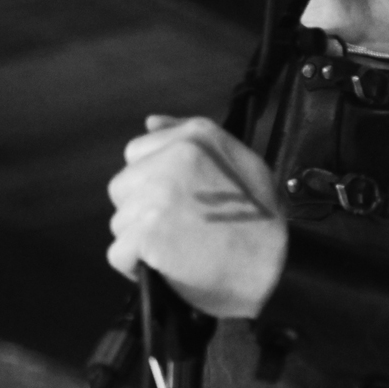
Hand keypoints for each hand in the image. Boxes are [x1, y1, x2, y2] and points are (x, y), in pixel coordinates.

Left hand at [107, 116, 287, 318]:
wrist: (269, 265)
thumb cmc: (259, 217)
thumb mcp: (242, 162)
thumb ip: (193, 138)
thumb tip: (150, 122)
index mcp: (195, 138)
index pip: (138, 151)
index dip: (153, 177)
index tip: (177, 197)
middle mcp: (171, 160)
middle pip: (123, 186)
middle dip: (142, 207)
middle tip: (178, 225)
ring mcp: (154, 196)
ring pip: (120, 221)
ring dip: (140, 238)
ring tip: (176, 246)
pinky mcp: (145, 233)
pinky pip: (118, 252)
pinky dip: (134, 265)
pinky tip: (163, 265)